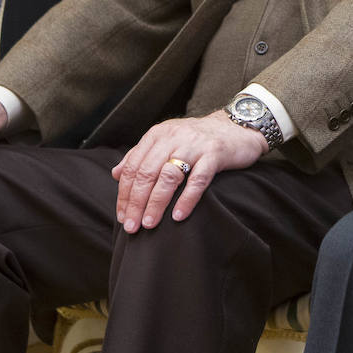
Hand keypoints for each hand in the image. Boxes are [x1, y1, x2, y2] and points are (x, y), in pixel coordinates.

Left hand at [111, 111, 268, 232]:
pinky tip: (178, 216)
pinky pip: (198, 179)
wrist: (237, 127)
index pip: (133, 166)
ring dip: (156, 203)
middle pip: (147, 173)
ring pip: (169, 176)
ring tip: (150, 224)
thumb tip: (115, 174)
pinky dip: (186, 199)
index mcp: (158, 135)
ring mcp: (194, 145)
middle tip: (131, 226)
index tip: (122, 216)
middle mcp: (173, 137)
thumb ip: (141, 155)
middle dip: (136, 202)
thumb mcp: (167, 141)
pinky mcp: (215, 154)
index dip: (124, 193)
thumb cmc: (198, 139)